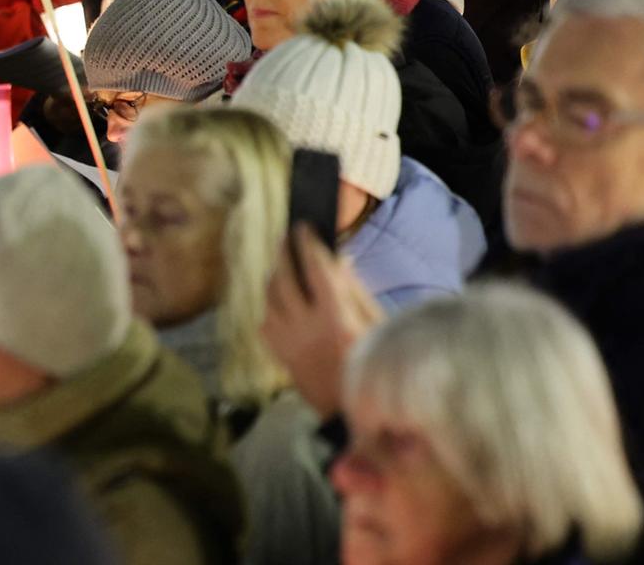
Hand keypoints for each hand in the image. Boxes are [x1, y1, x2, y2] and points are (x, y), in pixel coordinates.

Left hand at [261, 226, 383, 418]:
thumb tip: (339, 260)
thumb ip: (356, 292)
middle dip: (283, 252)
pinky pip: (265, 322)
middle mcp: (306, 327)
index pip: (315, 269)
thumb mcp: (378, 328)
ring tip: (283, 265)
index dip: (307, 243)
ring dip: (274, 277)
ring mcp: (288, 343)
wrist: (356, 416)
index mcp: (337, 318)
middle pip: (283, 279)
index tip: (303, 226)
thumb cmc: (377, 367)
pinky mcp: (280, 356)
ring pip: (269, 298)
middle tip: (287, 238)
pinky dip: (270, 307)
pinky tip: (281, 302)